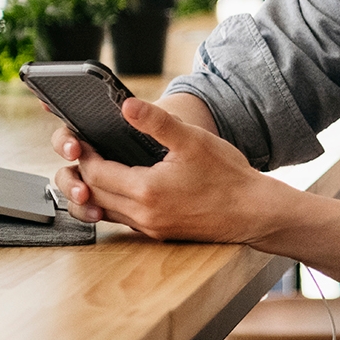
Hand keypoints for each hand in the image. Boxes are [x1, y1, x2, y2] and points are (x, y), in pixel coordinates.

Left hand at [52, 97, 285, 243]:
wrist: (255, 212)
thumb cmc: (228, 176)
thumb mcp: (193, 140)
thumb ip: (157, 121)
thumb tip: (126, 105)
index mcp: (147, 190)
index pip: (96, 173)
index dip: (85, 154)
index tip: (84, 139)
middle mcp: (144, 215)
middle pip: (94, 194)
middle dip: (84, 173)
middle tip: (85, 152)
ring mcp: (151, 228)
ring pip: (106, 211)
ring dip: (96, 191)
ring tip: (98, 169)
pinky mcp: (160, 234)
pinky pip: (124, 219)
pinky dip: (114, 204)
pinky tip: (123, 188)